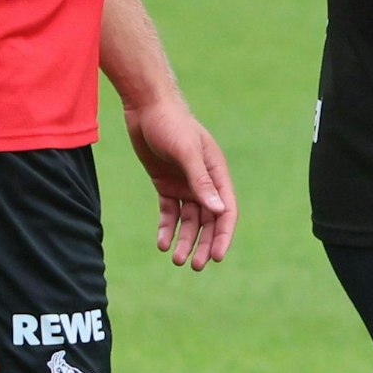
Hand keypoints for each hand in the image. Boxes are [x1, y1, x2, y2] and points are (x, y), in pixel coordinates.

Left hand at [122, 95, 237, 270]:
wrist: (146, 106)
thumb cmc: (171, 124)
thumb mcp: (186, 152)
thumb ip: (201, 181)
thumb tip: (219, 211)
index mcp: (216, 172)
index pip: (226, 210)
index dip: (223, 235)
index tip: (216, 257)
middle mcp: (204, 181)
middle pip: (209, 220)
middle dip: (203, 243)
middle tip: (194, 265)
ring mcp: (184, 183)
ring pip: (189, 220)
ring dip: (185, 239)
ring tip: (176, 259)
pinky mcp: (166, 184)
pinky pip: (170, 212)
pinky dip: (167, 228)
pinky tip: (162, 243)